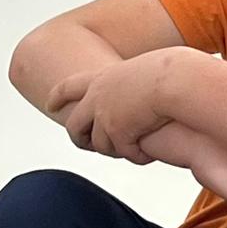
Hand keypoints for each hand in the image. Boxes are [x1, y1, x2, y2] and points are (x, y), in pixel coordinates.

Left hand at [49, 57, 167, 162]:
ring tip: (132, 148)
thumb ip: (132, 85)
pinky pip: (124, 153)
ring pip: (101, 145)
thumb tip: (135, 100)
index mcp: (102, 78)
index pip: (70, 86)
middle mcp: (96, 98)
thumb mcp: (145, 72)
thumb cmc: (172, 72)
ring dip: (115, 150)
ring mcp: (104, 117)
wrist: (177, 80)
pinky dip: (136, 155)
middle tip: (88, 146)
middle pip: (74, 126)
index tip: (49, 105)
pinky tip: (148, 154)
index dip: (58, 96)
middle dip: (79, 139)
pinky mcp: (117, 134)